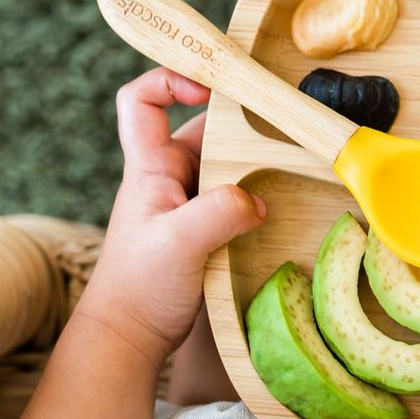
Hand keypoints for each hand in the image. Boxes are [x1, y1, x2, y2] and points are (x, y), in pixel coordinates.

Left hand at [77, 67, 266, 370]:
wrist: (128, 339)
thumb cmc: (138, 289)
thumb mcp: (178, 244)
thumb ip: (218, 213)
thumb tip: (257, 199)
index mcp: (150, 168)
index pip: (142, 101)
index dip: (170, 80)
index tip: (209, 88)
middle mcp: (168, 177)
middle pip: (202, 126)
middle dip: (239, 122)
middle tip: (278, 125)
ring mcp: (188, 203)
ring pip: (226, 162)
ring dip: (255, 161)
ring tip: (291, 162)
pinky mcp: (206, 228)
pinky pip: (237, 195)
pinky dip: (260, 193)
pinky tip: (282, 204)